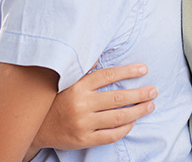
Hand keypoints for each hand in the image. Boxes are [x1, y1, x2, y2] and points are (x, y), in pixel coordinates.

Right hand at [29, 63, 155, 151]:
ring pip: (118, 118)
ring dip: (138, 111)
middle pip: (117, 98)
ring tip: (150, 106)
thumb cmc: (56, 99)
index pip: (108, 76)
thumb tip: (102, 51)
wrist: (36, 126)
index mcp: (77, 86)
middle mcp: (80, 104)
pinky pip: (110, 136)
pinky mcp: (84, 139)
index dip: (128, 71)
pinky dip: (125, 129)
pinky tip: (133, 122)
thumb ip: (85, 69)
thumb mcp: (67, 81)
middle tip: (154, 91)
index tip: (144, 69)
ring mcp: (82, 124)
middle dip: (140, 94)